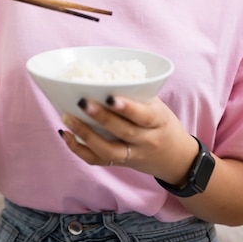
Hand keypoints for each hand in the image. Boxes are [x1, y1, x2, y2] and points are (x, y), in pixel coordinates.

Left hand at [59, 96, 198, 184]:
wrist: (176, 158)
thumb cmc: (162, 123)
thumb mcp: (158, 106)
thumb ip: (137, 95)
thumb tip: (103, 77)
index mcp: (158, 121)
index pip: (144, 116)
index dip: (127, 108)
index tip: (110, 97)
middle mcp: (147, 141)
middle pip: (123, 132)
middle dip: (101, 117)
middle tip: (81, 102)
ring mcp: (133, 155)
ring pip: (108, 151)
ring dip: (85, 135)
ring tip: (68, 117)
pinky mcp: (120, 164)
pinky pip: (98, 161)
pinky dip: (78, 149)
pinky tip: (65, 134)